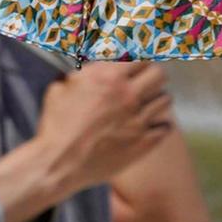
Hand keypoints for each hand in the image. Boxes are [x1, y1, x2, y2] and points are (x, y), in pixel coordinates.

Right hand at [31, 57, 174, 200]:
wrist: (58, 164)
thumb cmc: (55, 126)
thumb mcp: (62, 88)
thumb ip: (85, 73)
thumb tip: (98, 65)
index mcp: (109, 78)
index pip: (141, 57)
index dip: (138, 61)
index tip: (137, 66)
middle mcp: (128, 96)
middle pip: (160, 74)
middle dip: (152, 76)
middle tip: (144, 83)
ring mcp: (139, 120)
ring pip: (165, 99)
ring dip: (156, 100)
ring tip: (145, 105)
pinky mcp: (144, 142)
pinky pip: (165, 126)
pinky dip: (158, 125)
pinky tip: (148, 126)